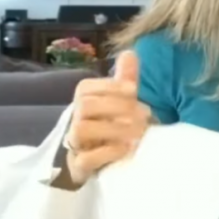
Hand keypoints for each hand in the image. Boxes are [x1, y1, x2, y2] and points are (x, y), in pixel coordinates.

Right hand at [64, 51, 151, 185]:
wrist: (95, 163)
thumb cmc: (109, 125)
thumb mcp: (119, 101)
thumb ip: (124, 79)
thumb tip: (130, 52)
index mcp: (82, 102)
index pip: (86, 88)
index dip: (110, 87)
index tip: (134, 90)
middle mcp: (74, 120)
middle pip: (85, 106)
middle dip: (116, 107)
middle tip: (144, 115)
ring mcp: (74, 144)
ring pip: (81, 130)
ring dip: (113, 129)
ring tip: (138, 133)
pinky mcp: (79, 166)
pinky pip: (84, 159)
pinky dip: (107, 152)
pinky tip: (128, 148)